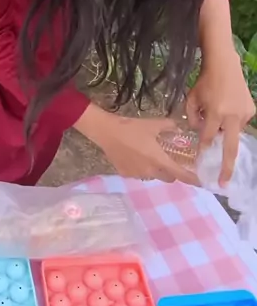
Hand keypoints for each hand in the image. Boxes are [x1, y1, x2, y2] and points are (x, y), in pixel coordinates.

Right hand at [74, 105, 198, 184]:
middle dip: (172, 172)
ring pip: (153, 176)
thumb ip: (170, 127)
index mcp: (159, 160)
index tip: (200, 181)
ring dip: (156, 170)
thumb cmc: (131, 127)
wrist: (106, 131)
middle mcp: (149, 171)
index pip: (180, 174)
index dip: (192, 179)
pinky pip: (140, 174)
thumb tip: (179, 129)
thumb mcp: (153, 124)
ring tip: (150, 157)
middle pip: (168, 178)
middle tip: (171, 161)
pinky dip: (142, 169)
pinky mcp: (125, 174)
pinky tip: (136, 157)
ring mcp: (137, 174)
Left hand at [186, 50, 254, 184]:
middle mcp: (232, 116)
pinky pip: (239, 123)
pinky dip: (231, 121)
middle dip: (226, 167)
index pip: (207, 137)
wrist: (225, 65)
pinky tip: (226, 108)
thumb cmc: (204, 82)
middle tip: (223, 183)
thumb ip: (192, 118)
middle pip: (230, 148)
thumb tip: (199, 132)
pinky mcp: (251, 110)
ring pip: (232, 133)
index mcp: (215, 113)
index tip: (201, 160)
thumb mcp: (191, 99)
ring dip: (225, 131)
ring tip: (218, 113)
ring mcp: (244, 114)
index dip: (203, 148)